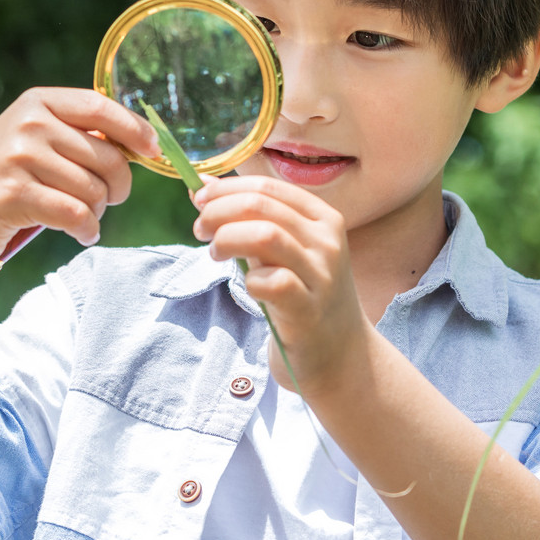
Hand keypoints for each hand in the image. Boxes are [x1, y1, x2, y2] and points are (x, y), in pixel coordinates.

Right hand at [0, 87, 158, 270]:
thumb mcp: (29, 142)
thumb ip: (74, 135)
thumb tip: (140, 143)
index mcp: (37, 102)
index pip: (101, 107)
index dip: (136, 130)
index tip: (153, 150)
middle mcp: (29, 123)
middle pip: (109, 157)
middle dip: (117, 187)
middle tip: (104, 201)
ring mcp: (19, 157)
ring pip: (95, 190)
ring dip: (97, 213)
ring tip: (81, 218)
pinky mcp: (14, 195)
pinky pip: (77, 214)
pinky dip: (86, 230)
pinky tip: (80, 234)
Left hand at [190, 176, 373, 393]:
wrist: (340, 353)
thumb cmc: (305, 296)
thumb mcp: (287, 251)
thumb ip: (253, 221)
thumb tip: (202, 190)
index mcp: (323, 218)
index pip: (268, 186)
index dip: (227, 189)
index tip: (200, 201)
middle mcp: (327, 241)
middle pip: (261, 205)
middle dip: (218, 212)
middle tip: (201, 230)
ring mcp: (321, 275)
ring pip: (265, 235)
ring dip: (227, 239)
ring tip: (216, 254)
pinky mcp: (309, 310)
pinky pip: (272, 282)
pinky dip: (249, 280)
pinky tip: (248, 287)